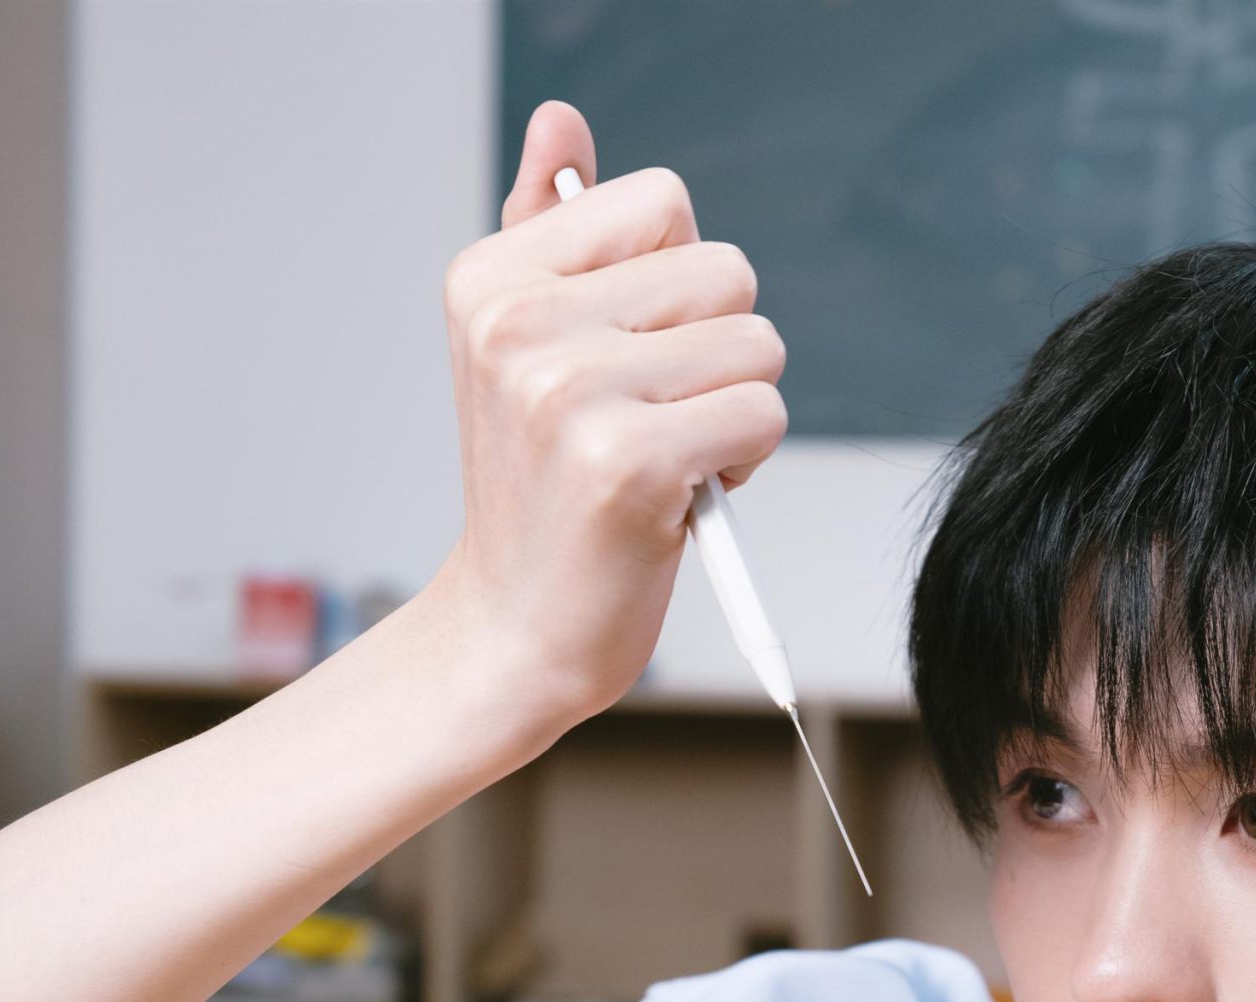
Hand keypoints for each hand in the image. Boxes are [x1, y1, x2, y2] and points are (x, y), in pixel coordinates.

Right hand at [424, 101, 787, 723]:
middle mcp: (520, 322)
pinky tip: (680, 497)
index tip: (625, 354)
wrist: (516, 627)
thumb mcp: (526, 345)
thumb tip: (563, 120)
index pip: (665, 201)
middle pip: (727, 269)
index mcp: (492, 275)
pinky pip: (763, 413)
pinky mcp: (630, 462)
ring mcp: (570, 390)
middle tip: (651, 417)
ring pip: (758, 343)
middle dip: (720, 349)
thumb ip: (549, 225)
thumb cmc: (542, 486)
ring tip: (664, 457)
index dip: (679, 283)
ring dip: (736, 407)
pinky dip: (743, 462)